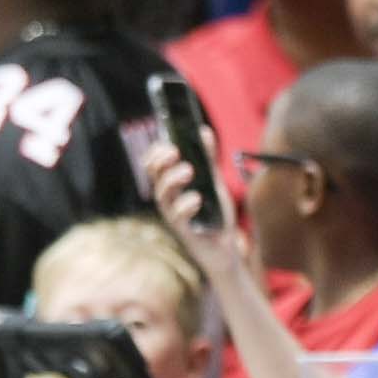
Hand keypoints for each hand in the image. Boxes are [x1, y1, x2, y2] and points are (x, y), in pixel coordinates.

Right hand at [143, 133, 245, 274]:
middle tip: (175, 152)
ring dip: (173, 180)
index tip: (169, 143)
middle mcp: (168, 199)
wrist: (224, 246)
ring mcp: (173, 215)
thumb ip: (207, 159)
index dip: (156, 153)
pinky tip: (197, 199)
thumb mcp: (213, 181)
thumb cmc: (213, 213)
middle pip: (154, 177)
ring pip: (162, 196)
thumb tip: (203, 131)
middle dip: (161, 162)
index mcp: (171, 185)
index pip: (153, 165)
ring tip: (189, 170)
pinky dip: (186, 205)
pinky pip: (178, 217)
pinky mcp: (184, 231)